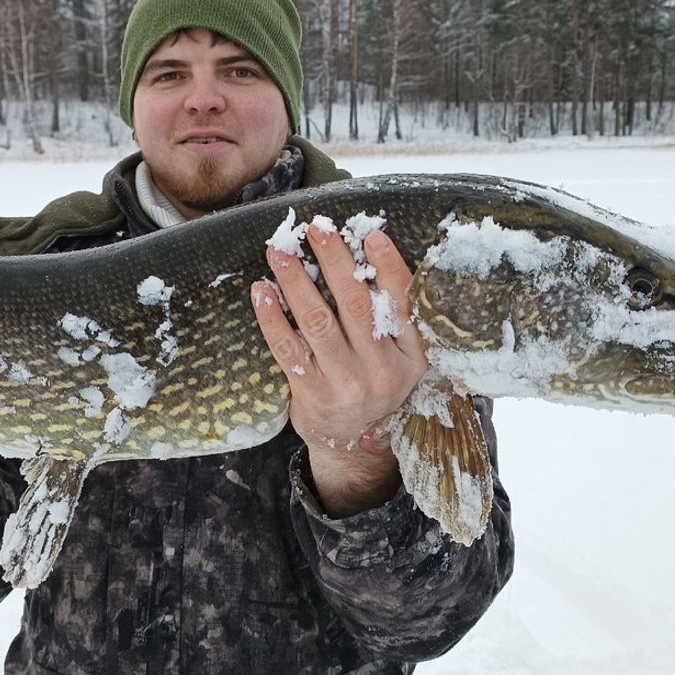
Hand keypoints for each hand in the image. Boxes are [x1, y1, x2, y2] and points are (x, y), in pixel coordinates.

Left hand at [252, 226, 425, 517]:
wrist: (352, 445)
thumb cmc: (374, 385)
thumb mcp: (401, 359)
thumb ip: (392, 319)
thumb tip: (366, 256)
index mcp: (413, 356)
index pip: (403, 304)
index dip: (388, 267)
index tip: (370, 236)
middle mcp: (384, 370)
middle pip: (356, 306)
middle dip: (335, 262)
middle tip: (317, 229)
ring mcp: (347, 384)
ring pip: (318, 322)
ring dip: (296, 282)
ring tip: (280, 252)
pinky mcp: (313, 395)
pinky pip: (288, 349)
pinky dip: (272, 317)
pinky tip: (262, 292)